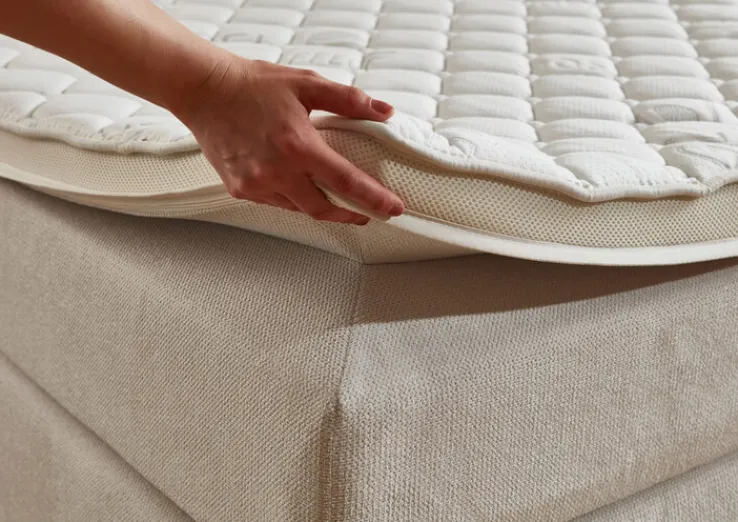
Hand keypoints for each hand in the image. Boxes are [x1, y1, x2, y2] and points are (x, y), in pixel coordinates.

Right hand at [172, 57, 404, 224]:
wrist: (204, 90)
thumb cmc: (253, 85)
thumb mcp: (307, 83)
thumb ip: (349, 100)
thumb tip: (384, 111)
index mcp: (297, 146)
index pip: (345, 181)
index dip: (373, 198)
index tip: (393, 209)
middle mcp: (275, 172)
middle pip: (323, 209)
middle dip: (349, 215)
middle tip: (368, 214)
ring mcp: (255, 185)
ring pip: (297, 208)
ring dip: (320, 207)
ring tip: (337, 200)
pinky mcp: (239, 189)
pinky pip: (275, 202)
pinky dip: (293, 198)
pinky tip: (300, 187)